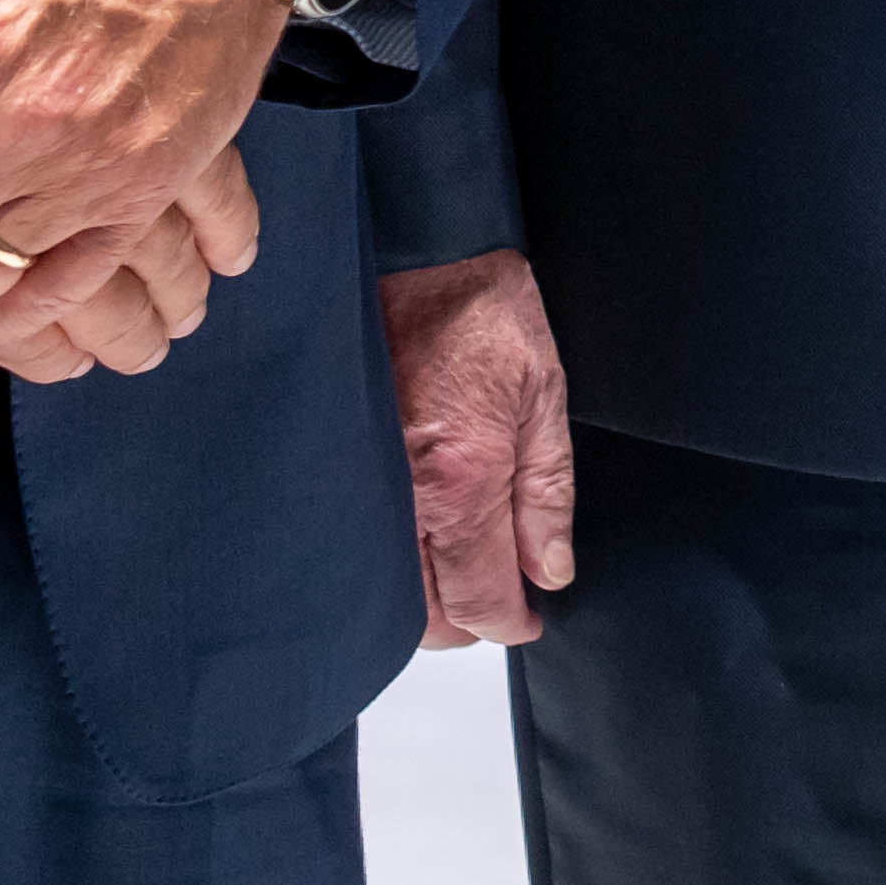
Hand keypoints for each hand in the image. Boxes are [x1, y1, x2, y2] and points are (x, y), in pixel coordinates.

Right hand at [383, 248, 580, 642]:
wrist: (418, 260)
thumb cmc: (486, 317)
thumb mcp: (544, 399)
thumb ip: (547, 495)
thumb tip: (550, 570)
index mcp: (462, 482)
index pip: (479, 599)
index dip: (507, 624)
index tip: (526, 622)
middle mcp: (401, 496)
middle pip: (421, 613)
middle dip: (463, 624)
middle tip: (496, 603)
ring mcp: (359, 485)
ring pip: (380, 588)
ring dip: (418, 601)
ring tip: (457, 580)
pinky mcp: (335, 466)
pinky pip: (352, 543)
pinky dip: (381, 564)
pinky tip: (409, 551)